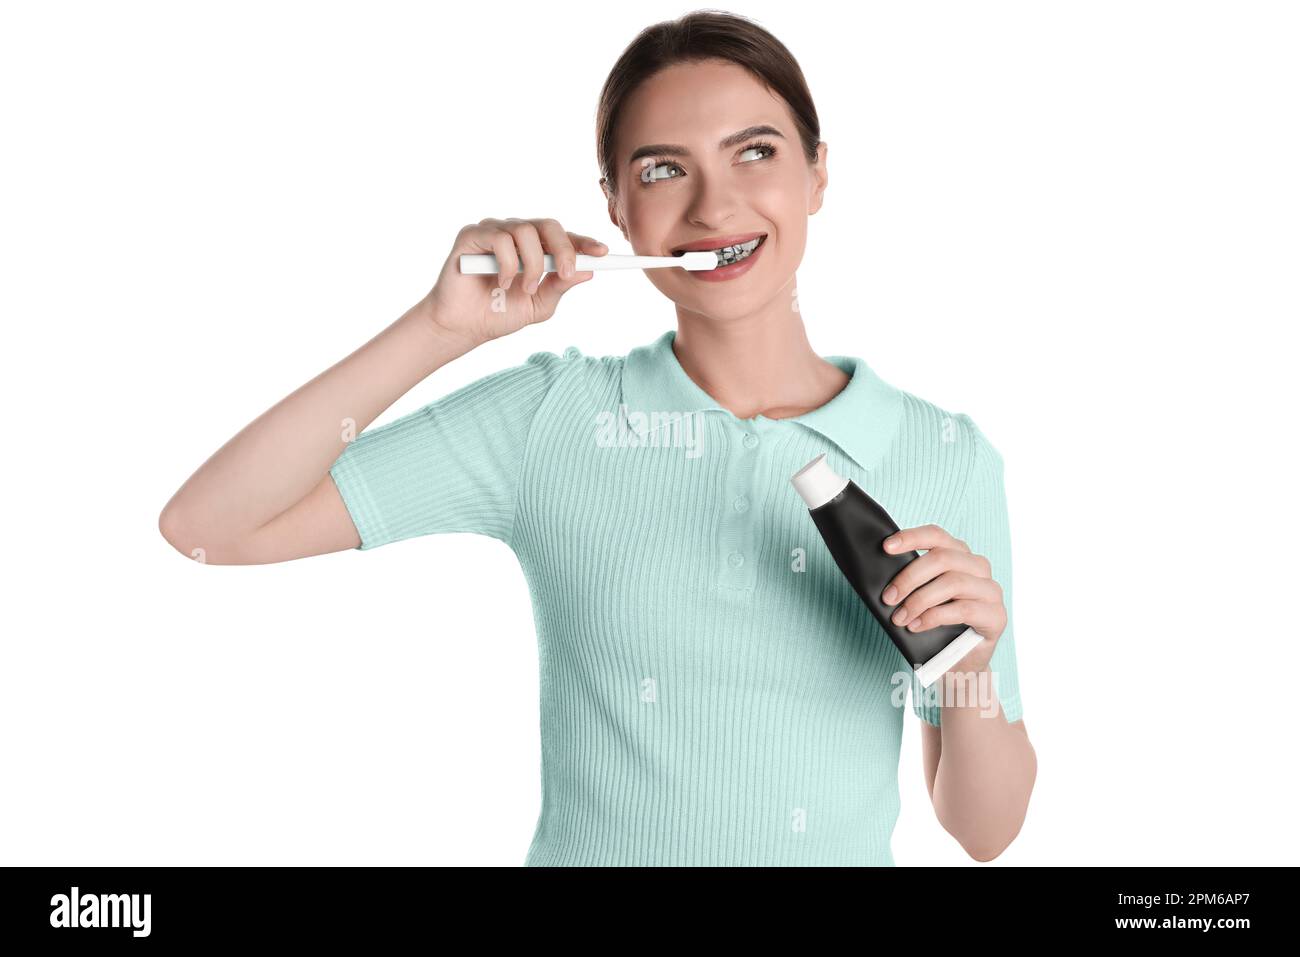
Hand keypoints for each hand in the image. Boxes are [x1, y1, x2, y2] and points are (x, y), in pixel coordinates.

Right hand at [421, 217, 607, 348]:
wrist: (463, 327)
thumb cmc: (498, 314)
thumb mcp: (539, 305)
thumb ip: (560, 287)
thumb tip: (588, 272)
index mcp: (534, 248)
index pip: (563, 237)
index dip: (584, 242)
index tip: (603, 253)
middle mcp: (515, 234)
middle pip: (549, 225)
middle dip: (564, 249)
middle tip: (566, 273)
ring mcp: (494, 232)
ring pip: (526, 231)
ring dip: (532, 264)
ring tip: (524, 288)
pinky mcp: (472, 235)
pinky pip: (500, 238)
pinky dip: (508, 263)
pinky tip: (503, 281)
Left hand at [880, 524, 1005, 674]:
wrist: (959, 663)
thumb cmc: (937, 625)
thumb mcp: (922, 597)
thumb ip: (912, 581)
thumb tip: (883, 573)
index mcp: (960, 555)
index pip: (937, 535)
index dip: (911, 537)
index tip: (886, 547)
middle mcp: (979, 568)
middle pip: (942, 558)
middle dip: (909, 577)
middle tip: (888, 597)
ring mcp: (991, 591)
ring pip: (952, 582)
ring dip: (919, 600)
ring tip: (900, 617)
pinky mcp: (996, 616)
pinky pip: (963, 609)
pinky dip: (934, 617)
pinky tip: (917, 626)